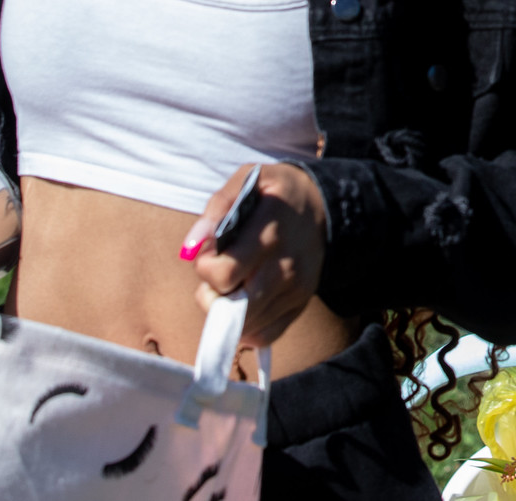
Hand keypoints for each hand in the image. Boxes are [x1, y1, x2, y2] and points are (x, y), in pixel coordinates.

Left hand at [185, 162, 327, 347]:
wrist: (323, 206)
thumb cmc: (276, 193)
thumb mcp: (248, 180)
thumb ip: (218, 207)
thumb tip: (192, 247)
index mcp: (270, 233)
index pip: (224, 273)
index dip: (205, 267)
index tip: (209, 253)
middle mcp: (286, 266)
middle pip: (233, 306)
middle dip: (212, 294)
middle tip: (218, 272)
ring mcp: (295, 289)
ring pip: (246, 325)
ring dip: (227, 311)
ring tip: (232, 285)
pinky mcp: (300, 304)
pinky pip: (265, 335)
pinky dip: (246, 328)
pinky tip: (243, 304)